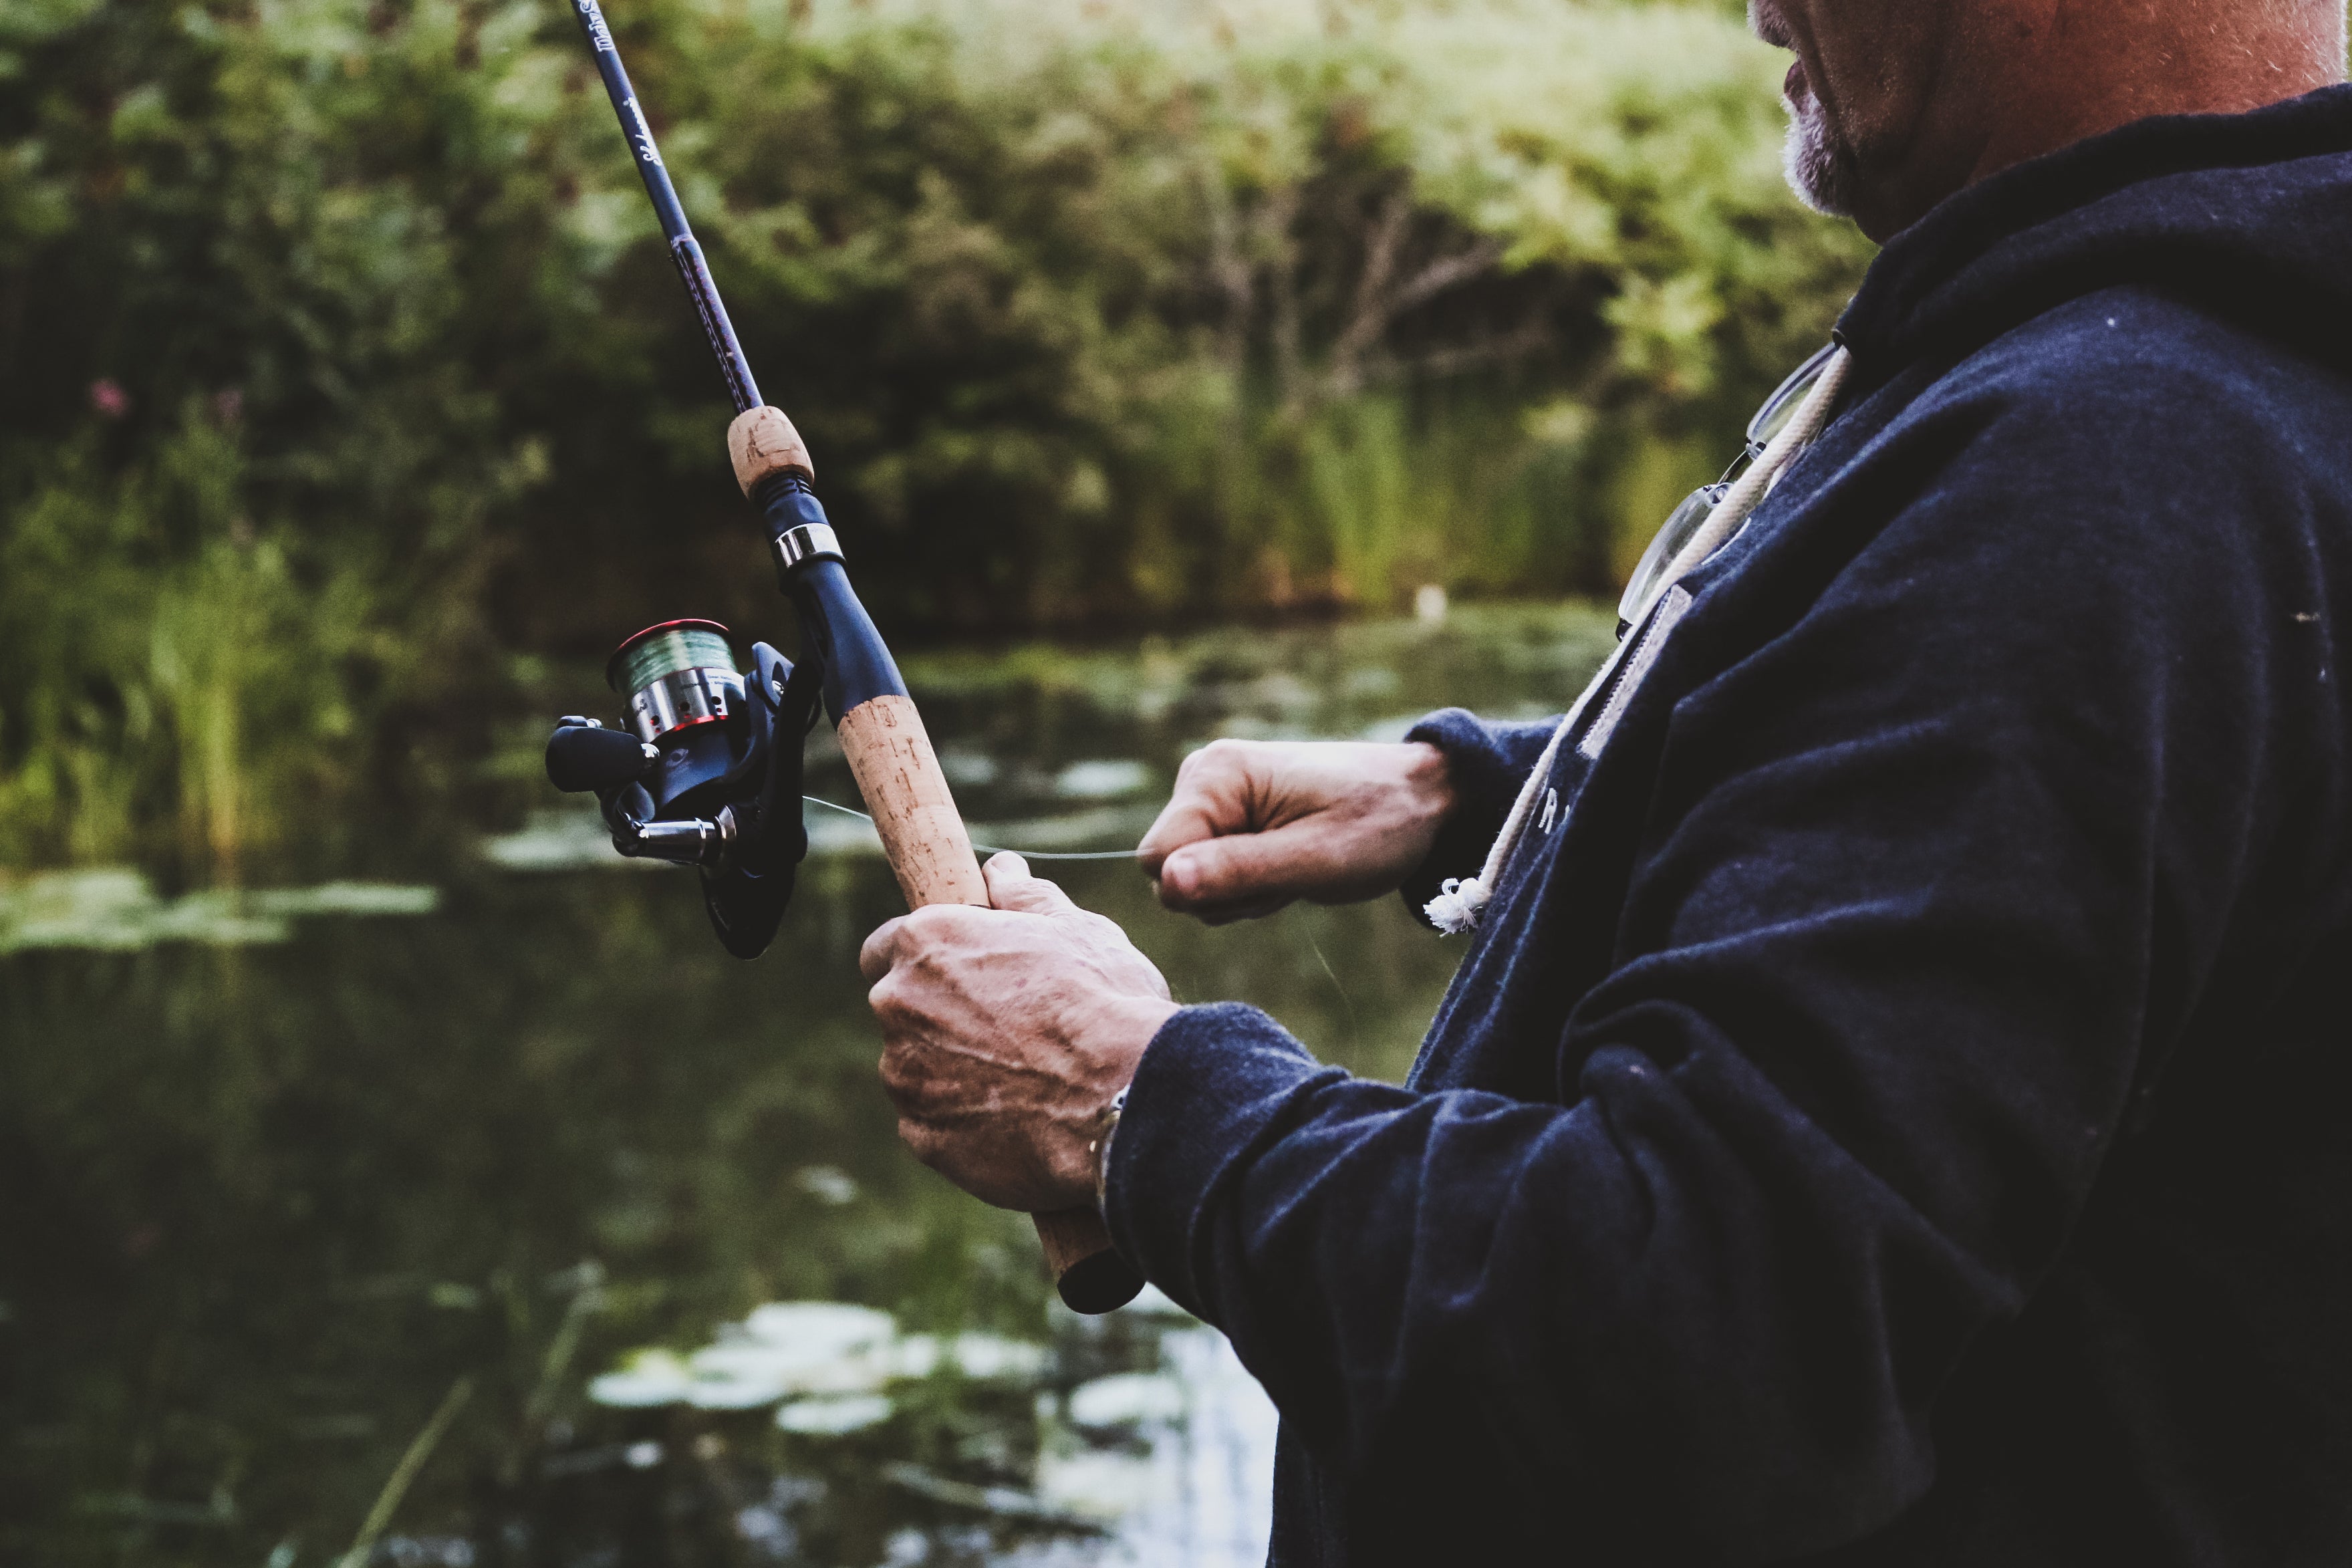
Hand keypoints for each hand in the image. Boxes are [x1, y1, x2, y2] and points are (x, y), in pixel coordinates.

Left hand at [861, 854, 1178, 1212]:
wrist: (1126, 1104)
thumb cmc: (1107, 1005)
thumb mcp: (1078, 930)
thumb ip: (1026, 896)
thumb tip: (1001, 869)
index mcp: (929, 940)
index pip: (890, 944)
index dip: (928, 958)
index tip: (962, 974)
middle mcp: (899, 1002)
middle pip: (902, 1007)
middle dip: (941, 1015)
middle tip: (1010, 1028)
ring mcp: (904, 1074)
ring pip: (916, 1067)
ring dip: (953, 1069)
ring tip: (1026, 1078)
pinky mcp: (920, 1135)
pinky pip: (933, 1121)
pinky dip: (964, 1120)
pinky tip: (1019, 1117)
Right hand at [1136, 739, 1455, 924]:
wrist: (1422, 797)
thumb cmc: (1379, 823)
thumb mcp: (1315, 859)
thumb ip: (1239, 871)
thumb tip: (1168, 883)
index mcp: (1216, 775)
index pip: (1157, 858)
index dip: (1206, 888)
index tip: (1269, 874)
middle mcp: (1204, 776)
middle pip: (1170, 872)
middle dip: (1229, 891)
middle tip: (1292, 873)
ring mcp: (1216, 795)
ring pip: (1192, 879)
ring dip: (1245, 891)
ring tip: (1298, 865)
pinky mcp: (1230, 814)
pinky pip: (1213, 872)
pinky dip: (1253, 883)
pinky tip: (1292, 863)